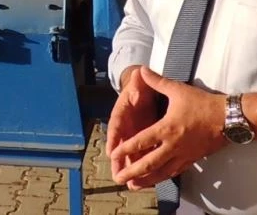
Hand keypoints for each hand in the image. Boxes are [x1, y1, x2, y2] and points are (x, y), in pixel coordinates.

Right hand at [106, 65, 157, 188]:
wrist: (142, 89)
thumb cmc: (139, 87)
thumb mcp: (139, 82)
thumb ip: (139, 80)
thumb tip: (138, 72)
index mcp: (122, 111)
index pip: (116, 125)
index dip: (113, 138)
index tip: (111, 151)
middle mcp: (124, 126)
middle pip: (120, 145)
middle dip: (119, 161)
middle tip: (116, 175)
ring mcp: (131, 134)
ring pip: (129, 153)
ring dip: (129, 168)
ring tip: (129, 183)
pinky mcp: (140, 140)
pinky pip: (140, 154)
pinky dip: (141, 166)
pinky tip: (144, 179)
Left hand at [109, 66, 226, 188]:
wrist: (229, 119)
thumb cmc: (203, 104)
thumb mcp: (178, 90)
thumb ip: (157, 81)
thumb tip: (142, 70)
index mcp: (167, 129)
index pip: (141, 141)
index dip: (126, 148)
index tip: (113, 154)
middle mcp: (173, 146)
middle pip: (149, 163)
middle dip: (132, 172)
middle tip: (119, 178)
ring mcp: (183, 155)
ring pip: (162, 172)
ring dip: (146, 180)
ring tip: (134, 186)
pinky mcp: (193, 159)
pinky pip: (175, 172)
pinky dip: (163, 177)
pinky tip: (157, 180)